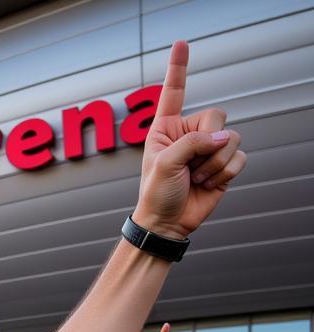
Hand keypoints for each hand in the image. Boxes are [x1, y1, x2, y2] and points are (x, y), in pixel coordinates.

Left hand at [132, 41, 245, 238]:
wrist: (166, 223)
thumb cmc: (156, 194)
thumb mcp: (164, 164)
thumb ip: (193, 143)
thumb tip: (224, 138)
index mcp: (166, 128)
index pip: (174, 93)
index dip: (179, 68)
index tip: (182, 43)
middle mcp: (189, 134)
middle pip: (217, 116)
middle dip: (207, 142)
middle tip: (191, 166)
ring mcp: (207, 149)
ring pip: (231, 138)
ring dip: (215, 163)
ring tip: (196, 178)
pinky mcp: (223, 164)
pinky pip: (240, 156)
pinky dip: (226, 172)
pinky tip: (209, 183)